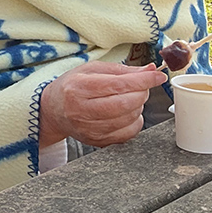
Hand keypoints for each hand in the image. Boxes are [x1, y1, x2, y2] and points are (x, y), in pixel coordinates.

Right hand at [39, 61, 167, 148]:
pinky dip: (134, 121)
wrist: (53, 110)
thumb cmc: (72, 87)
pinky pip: (128, 133)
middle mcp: (81, 110)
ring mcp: (88, 129)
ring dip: (137, 107)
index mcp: (78, 88)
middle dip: (141, 93)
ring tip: (128, 99)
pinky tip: (125, 113)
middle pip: (125, 103)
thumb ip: (122, 70)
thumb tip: (150, 71)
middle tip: (140, 86)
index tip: (158, 76)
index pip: (118, 85)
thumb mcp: (91, 70)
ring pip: (129, 118)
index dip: (143, 81)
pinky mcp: (97, 141)